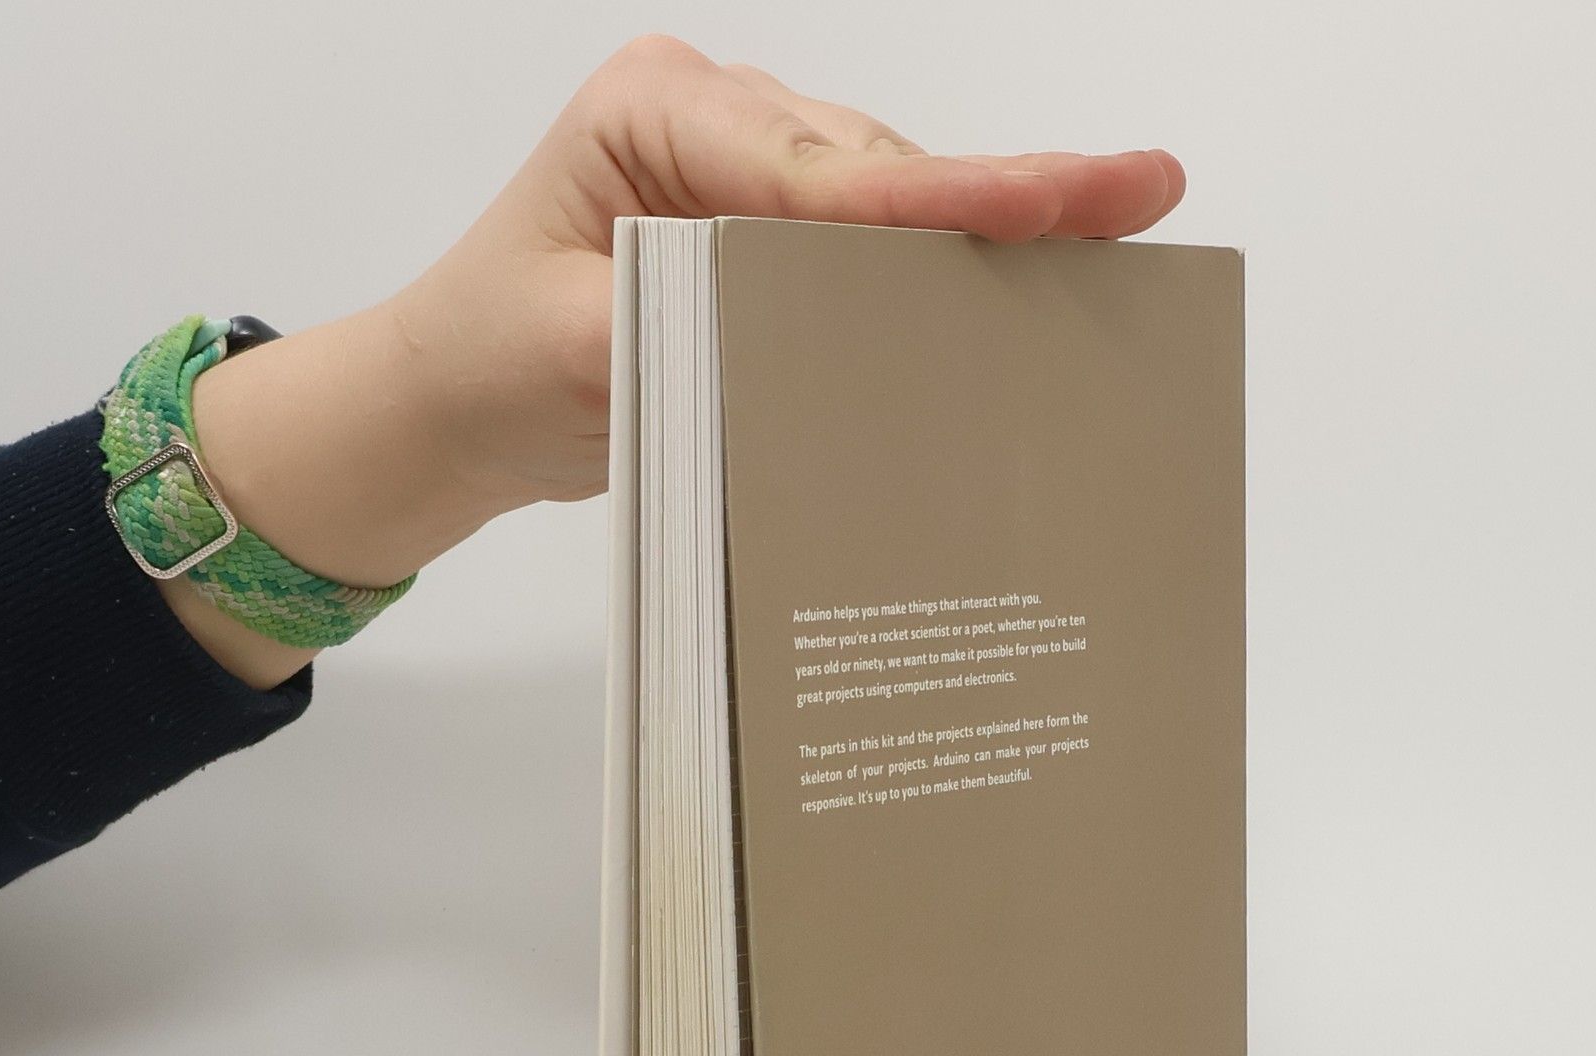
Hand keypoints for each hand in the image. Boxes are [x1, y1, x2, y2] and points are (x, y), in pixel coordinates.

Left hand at [178, 37, 1187, 685]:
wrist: (454, 402)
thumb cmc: (486, 359)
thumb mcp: (573, 343)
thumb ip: (693, 317)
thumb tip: (818, 329)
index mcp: (658, 114)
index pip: (829, 169)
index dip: (955, 190)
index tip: (1070, 195)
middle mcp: (716, 124)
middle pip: (885, 167)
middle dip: (1003, 194)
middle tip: (1141, 193)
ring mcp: (749, 178)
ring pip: (895, 202)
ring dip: (984, 235)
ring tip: (1110, 234)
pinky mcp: (769, 238)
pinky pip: (876, 248)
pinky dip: (941, 277)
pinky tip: (1024, 285)